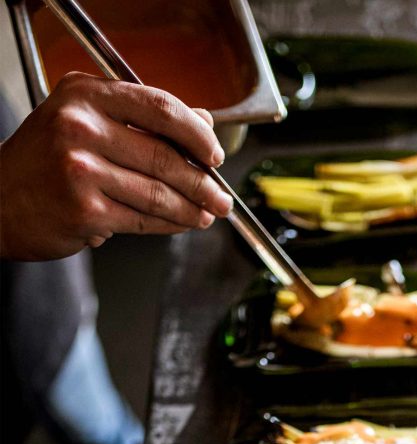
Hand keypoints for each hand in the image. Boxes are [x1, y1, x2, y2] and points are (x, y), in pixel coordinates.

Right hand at [0, 72, 232, 259]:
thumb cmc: (45, 164)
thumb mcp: (84, 123)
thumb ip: (141, 120)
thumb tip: (201, 122)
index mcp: (85, 95)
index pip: (159, 107)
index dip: (196, 133)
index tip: (214, 153)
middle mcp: (80, 127)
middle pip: (164, 155)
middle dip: (202, 181)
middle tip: (221, 195)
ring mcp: (81, 169)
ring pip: (158, 192)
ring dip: (192, 208)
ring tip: (207, 214)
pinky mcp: (86, 210)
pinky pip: (144, 219)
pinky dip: (170, 225)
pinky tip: (182, 224)